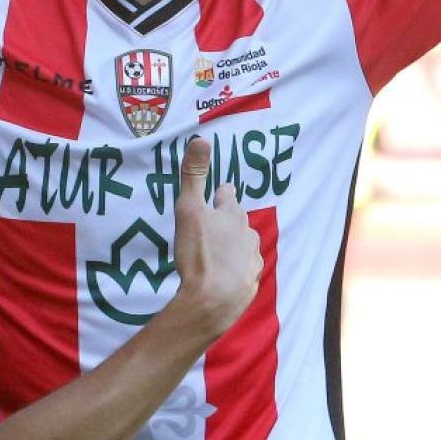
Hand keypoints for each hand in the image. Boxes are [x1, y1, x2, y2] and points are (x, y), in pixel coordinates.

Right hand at [168, 135, 262, 337]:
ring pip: (242, 245)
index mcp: (232, 214)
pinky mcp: (251, 282)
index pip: (228, 194)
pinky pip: (242, 269)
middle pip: (237, 220)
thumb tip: (201, 138)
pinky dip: (233, 270)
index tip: (214, 194)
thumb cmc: (198, 255)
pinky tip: (221, 277)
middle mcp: (247, 234)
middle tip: (209, 226)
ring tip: (214, 254)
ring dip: (231, 246)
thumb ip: (194, 176)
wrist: (213, 301)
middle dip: (226, 220)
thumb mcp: (189, 211)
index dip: (219, 194)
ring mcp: (251, 259)